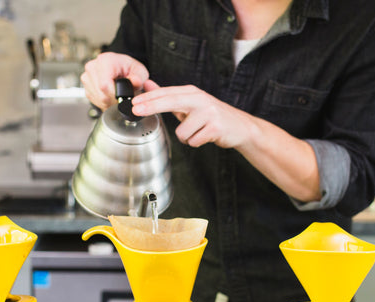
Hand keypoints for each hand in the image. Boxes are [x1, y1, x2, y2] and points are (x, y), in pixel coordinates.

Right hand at [80, 52, 149, 110]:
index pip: (104, 85)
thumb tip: (135, 82)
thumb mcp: (139, 71)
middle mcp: (92, 67)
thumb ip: (139, 77)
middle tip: (122, 99)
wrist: (119, 67)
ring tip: (116, 96)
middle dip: (113, 101)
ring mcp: (87, 77)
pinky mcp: (86, 86)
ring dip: (109, 103)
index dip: (115, 96)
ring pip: (98, 99)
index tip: (123, 98)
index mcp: (105, 61)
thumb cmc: (128, 68)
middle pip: (101, 95)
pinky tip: (110, 96)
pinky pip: (94, 100)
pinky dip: (103, 102)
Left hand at [132, 85, 249, 148]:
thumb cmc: (211, 116)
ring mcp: (208, 113)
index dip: (148, 98)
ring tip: (198, 132)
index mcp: (192, 93)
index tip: (133, 103)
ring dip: (187, 137)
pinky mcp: (215, 128)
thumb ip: (169, 96)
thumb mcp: (190, 104)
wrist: (240, 127)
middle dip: (151, 106)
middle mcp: (200, 99)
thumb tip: (148, 85)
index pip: (166, 94)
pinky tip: (206, 137)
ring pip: (182, 132)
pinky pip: (193, 141)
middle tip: (135, 110)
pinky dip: (197, 143)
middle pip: (170, 102)